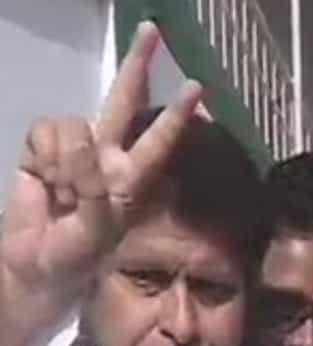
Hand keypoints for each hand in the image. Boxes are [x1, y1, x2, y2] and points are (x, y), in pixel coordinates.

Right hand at [2, 23, 202, 299]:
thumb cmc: (75, 258)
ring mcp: (76, 151)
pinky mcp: (42, 149)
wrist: (33, 265)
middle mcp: (109, 158)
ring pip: (75, 125)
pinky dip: (43, 157)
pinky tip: (45, 182)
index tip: (197, 88)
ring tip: (62, 194)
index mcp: (133, 179)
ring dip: (65, 160)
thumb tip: (84, 149)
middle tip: (152, 30)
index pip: (160, 140)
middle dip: (137, 65)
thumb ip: (92, 191)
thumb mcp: (94, 232)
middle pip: (125, 100)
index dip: (177, 115)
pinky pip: (45, 132)